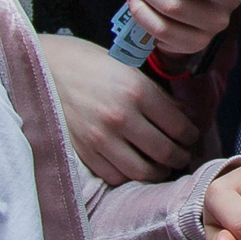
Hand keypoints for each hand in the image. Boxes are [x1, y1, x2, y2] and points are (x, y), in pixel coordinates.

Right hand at [38, 32, 195, 183]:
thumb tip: (184, 117)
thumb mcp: (131, 70)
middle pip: (165, 152)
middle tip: (183, 156)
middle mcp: (121, 117)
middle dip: (181, 157)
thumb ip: (158, 96)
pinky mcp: (84, 151)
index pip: (179, 127)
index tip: (192, 137)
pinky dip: (128, 175)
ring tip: (162, 166)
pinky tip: (133, 166)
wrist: (48, 67)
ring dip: (158, 172)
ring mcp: (101, 138)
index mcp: (138, 92)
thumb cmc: (92, 64)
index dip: (192, 136)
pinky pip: (114, 176)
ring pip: (142, 171)